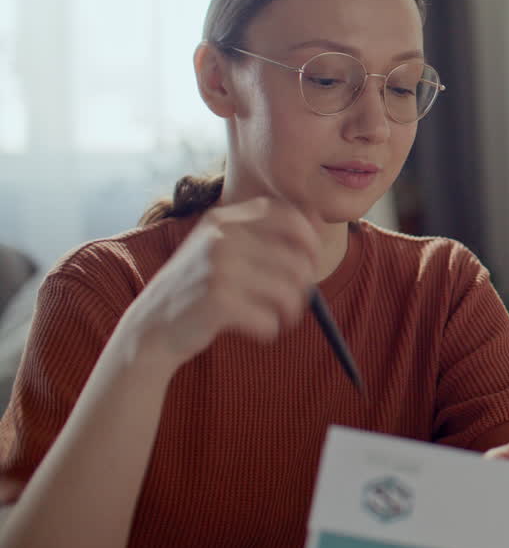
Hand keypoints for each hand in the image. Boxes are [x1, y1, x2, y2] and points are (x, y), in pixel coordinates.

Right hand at [114, 197, 319, 369]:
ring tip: (280, 319)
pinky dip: (269, 330)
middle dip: (304, 287)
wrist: (151, 325)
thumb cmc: (199, 287)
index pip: (287, 216)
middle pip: (296, 261)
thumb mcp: (221, 247)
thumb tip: (319, 224)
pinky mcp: (216, 303)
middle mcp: (221, 238)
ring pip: (287, 292)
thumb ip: (260, 232)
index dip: (310, 239)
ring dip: (290, 312)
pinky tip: (258, 331)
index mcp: (225, 220)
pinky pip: (268, 320)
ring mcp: (217, 269)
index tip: (311, 260)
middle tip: (294, 302)